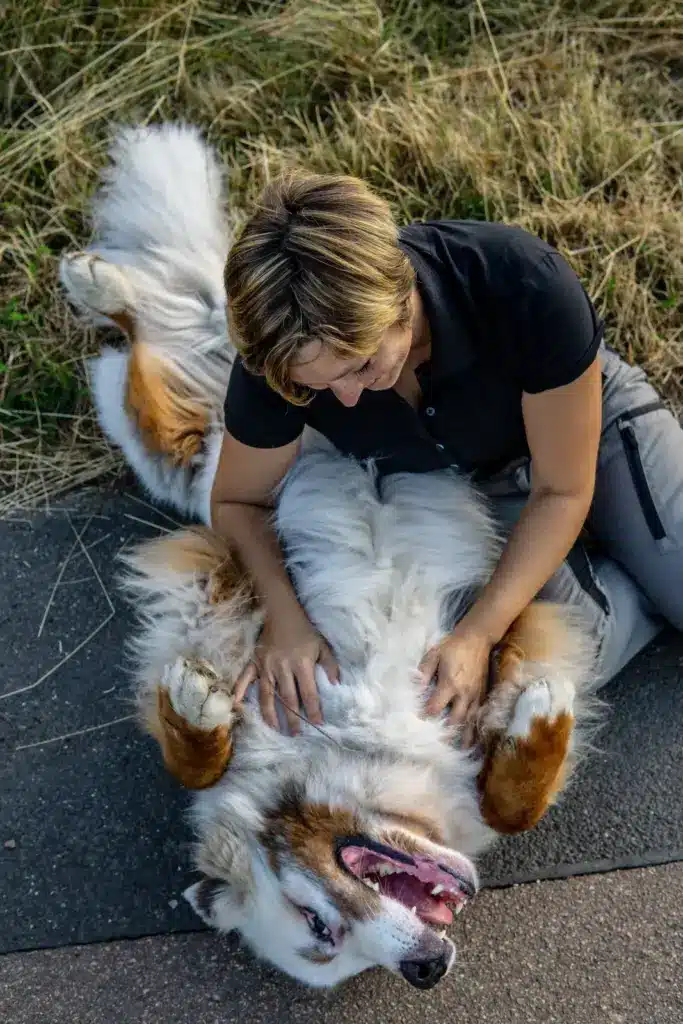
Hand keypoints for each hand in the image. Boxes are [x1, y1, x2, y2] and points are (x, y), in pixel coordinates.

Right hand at [234, 611, 337, 734]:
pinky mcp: (255, 662)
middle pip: (288, 699)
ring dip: (270, 713)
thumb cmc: (305, 631)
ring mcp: (266, 666)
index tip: (317, 724)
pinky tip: (237, 705)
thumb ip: (330, 665)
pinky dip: (240, 690)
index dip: (314, 710)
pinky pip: (245, 678)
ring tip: (274, 728)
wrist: (282, 613)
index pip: (309, 693)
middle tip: (296, 734)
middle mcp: (283, 667)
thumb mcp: (322, 645)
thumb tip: (337, 685)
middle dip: (293, 718)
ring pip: (267, 695)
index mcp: (301, 664)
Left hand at [418, 621, 491, 740]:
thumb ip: (423, 673)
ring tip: (457, 752)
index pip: (435, 708)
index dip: (425, 718)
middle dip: (445, 735)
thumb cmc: (452, 646)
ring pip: (469, 722)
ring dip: (463, 738)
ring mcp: (476, 696)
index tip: (416, 728)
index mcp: (449, 684)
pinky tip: (472, 740)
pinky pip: (479, 716)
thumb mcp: (433, 655)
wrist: (477, 638)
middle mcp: (464, 694)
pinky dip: (475, 729)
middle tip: (435, 749)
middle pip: (454, 720)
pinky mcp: (483, 695)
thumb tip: (414, 690)